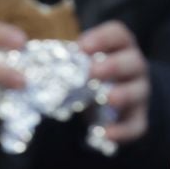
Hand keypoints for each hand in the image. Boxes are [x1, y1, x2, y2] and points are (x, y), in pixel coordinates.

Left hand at [79, 19, 150, 144]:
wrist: (116, 104)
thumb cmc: (93, 77)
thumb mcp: (83, 65)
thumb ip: (68, 62)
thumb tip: (30, 63)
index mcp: (119, 48)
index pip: (118, 34)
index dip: (102, 38)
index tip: (82, 46)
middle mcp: (134, 68)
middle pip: (132, 61)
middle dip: (113, 65)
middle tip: (91, 71)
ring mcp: (139, 94)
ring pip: (138, 92)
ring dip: (123, 94)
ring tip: (108, 98)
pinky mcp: (138, 119)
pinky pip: (136, 125)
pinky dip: (122, 131)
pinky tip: (105, 134)